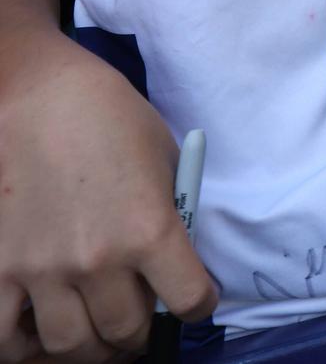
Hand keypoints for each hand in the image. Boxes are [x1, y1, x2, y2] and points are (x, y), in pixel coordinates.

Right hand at [0, 52, 217, 362]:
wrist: (35, 94)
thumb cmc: (108, 116)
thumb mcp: (163, 161)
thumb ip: (170, 216)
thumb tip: (173, 262)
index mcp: (150, 229)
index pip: (190, 301)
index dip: (198, 305)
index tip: (193, 302)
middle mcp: (98, 259)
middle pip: (127, 332)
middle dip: (139, 333)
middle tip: (138, 324)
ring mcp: (42, 269)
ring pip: (71, 346)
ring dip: (89, 347)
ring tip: (94, 334)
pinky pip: (5, 338)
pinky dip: (23, 348)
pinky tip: (37, 333)